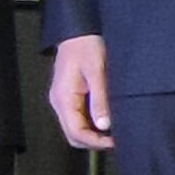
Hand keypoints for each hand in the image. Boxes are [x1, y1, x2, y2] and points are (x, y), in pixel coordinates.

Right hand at [47, 32, 111, 153]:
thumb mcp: (97, 72)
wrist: (78, 32)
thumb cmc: (87, 47)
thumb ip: (100, 99)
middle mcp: (59, 102)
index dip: (95, 141)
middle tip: (116, 140)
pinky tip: (106, 119)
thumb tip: (104, 125)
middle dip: (93, 142)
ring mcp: (62, 100)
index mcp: (63, 98)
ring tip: (114, 130)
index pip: (75, 131)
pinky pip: (77, 118)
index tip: (114, 142)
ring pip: (75, 128)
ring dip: (93, 134)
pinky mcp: (69, 97)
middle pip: (72, 134)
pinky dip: (91, 124)